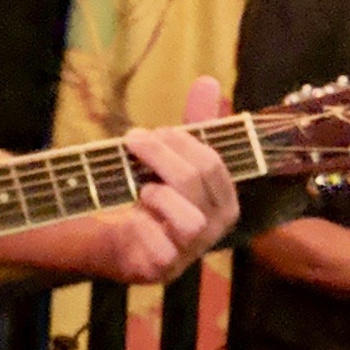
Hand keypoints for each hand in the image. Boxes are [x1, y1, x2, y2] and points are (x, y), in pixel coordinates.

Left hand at [105, 74, 242, 282]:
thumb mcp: (174, 158)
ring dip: (156, 195)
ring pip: (187, 218)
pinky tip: (132, 219)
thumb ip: (195, 124)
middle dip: (158, 155)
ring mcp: (192, 251)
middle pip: (193, 180)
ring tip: (141, 190)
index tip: (152, 132)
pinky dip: (141, 226)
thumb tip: (208, 80)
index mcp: (226, 200)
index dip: (179, 142)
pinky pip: (159, 246)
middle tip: (132, 141)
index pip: (212, 162)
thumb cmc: (155, 195)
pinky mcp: (165, 269)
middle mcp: (215, 228)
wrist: (123, 241)